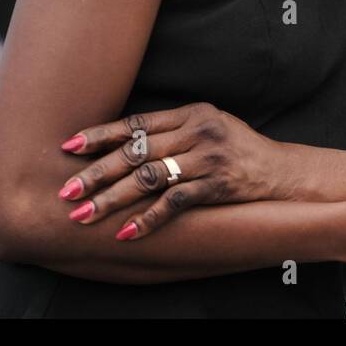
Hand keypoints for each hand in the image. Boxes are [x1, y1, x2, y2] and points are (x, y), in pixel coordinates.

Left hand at [56, 102, 284, 239]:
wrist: (280, 171)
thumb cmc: (237, 148)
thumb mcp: (208, 126)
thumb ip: (172, 130)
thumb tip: (121, 142)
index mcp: (191, 113)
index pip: (137, 123)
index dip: (101, 135)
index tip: (68, 146)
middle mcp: (198, 132)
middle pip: (137, 152)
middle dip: (97, 172)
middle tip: (66, 189)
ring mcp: (208, 159)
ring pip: (149, 178)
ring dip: (112, 198)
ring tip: (84, 214)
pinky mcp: (217, 185)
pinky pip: (174, 203)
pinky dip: (148, 219)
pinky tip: (125, 232)